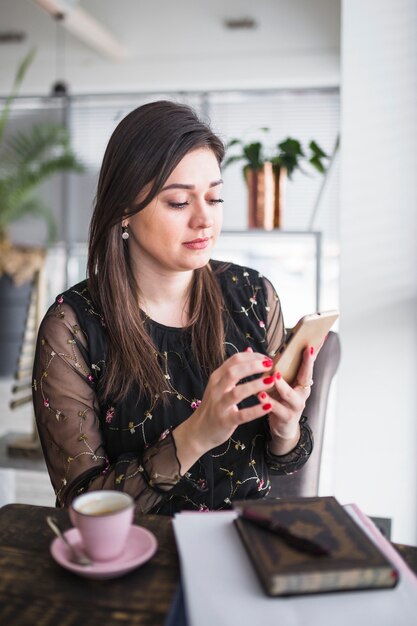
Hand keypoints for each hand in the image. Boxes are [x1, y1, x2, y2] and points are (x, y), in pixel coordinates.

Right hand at [173, 349, 276, 472]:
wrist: (198, 431)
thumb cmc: (213, 406)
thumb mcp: (220, 384)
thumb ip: (234, 368)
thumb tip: (249, 349)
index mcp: (217, 377)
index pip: (234, 360)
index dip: (252, 357)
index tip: (267, 358)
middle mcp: (216, 389)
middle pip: (234, 372)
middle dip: (253, 366)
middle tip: (270, 365)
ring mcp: (219, 405)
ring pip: (237, 392)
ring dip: (255, 385)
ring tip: (271, 381)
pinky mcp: (224, 421)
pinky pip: (241, 415)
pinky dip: (255, 410)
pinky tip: (267, 406)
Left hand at [259, 345, 317, 454]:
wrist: (282, 427)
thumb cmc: (281, 400)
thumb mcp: (281, 382)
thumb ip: (275, 367)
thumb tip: (258, 348)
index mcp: (301, 381)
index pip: (308, 364)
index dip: (312, 353)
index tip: (314, 341)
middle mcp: (302, 392)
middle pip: (306, 376)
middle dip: (307, 363)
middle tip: (306, 350)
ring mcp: (296, 405)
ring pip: (290, 394)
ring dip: (282, 385)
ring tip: (274, 376)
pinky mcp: (287, 417)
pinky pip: (278, 409)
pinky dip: (269, 402)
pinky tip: (261, 395)